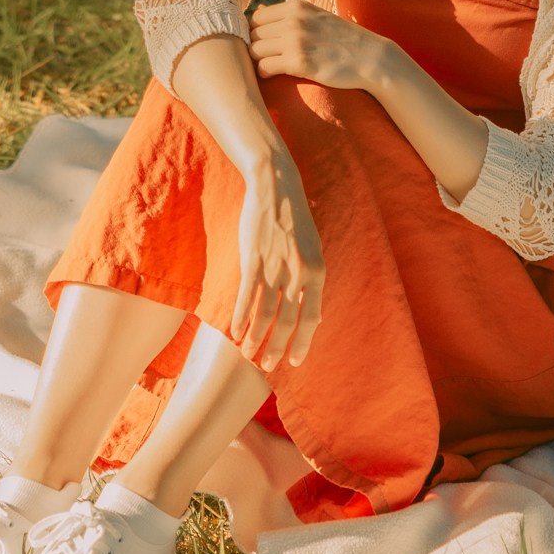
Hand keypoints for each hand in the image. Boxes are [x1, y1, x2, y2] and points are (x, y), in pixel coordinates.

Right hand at [231, 152, 324, 368]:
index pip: (311, 318)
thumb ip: (310, 281)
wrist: (277, 186)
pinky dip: (240, 316)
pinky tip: (235, 331)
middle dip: (276, 348)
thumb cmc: (296, 220)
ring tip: (248, 354)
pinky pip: (246, 295)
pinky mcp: (253, 259)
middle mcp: (298, 273)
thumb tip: (310, 315)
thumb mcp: (314, 250)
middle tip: (266, 366)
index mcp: (318, 271)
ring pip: (264, 313)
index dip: (302, 343)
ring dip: (255, 337)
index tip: (294, 362)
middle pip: (287, 321)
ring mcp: (275, 266)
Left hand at [249, 0, 389, 93]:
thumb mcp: (316, 16)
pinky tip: (272, 75)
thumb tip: (259, 9)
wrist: (369, 58)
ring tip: (268, 66)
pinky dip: (264, 72)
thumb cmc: (342, 39)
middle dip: (254, 46)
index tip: (262, 42)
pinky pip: (265, 67)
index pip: (256, 16)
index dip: (255, 31)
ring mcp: (296, 41)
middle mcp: (294, 20)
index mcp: (297, 7)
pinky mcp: (299, 63)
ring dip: (257, 60)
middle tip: (263, 57)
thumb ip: (290, 14)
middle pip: (252, 33)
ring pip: (254, 50)